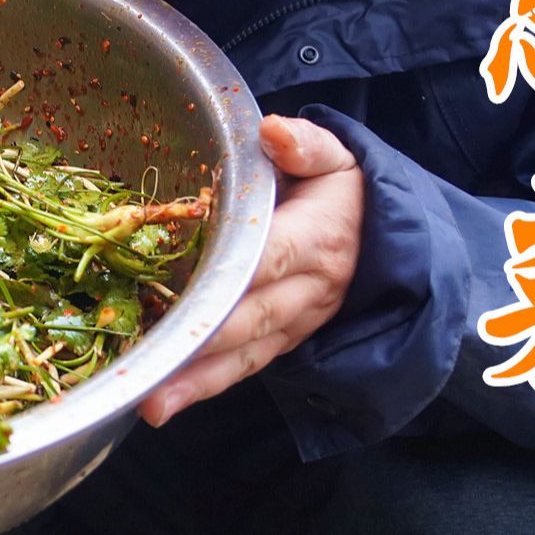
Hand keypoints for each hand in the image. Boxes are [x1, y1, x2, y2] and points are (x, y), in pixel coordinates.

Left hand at [139, 113, 364, 425]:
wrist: (382, 235)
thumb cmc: (339, 190)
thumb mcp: (334, 156)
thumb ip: (305, 143)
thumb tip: (274, 132)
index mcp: (316, 237)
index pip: (272, 255)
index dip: (233, 271)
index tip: (188, 285)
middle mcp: (306, 290)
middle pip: (250, 317)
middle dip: (202, 343)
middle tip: (151, 362)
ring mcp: (294, 323)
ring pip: (243, 356)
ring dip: (196, 381)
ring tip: (151, 403)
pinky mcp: (280, 343)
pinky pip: (242, 369)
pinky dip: (203, 387)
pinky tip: (161, 400)